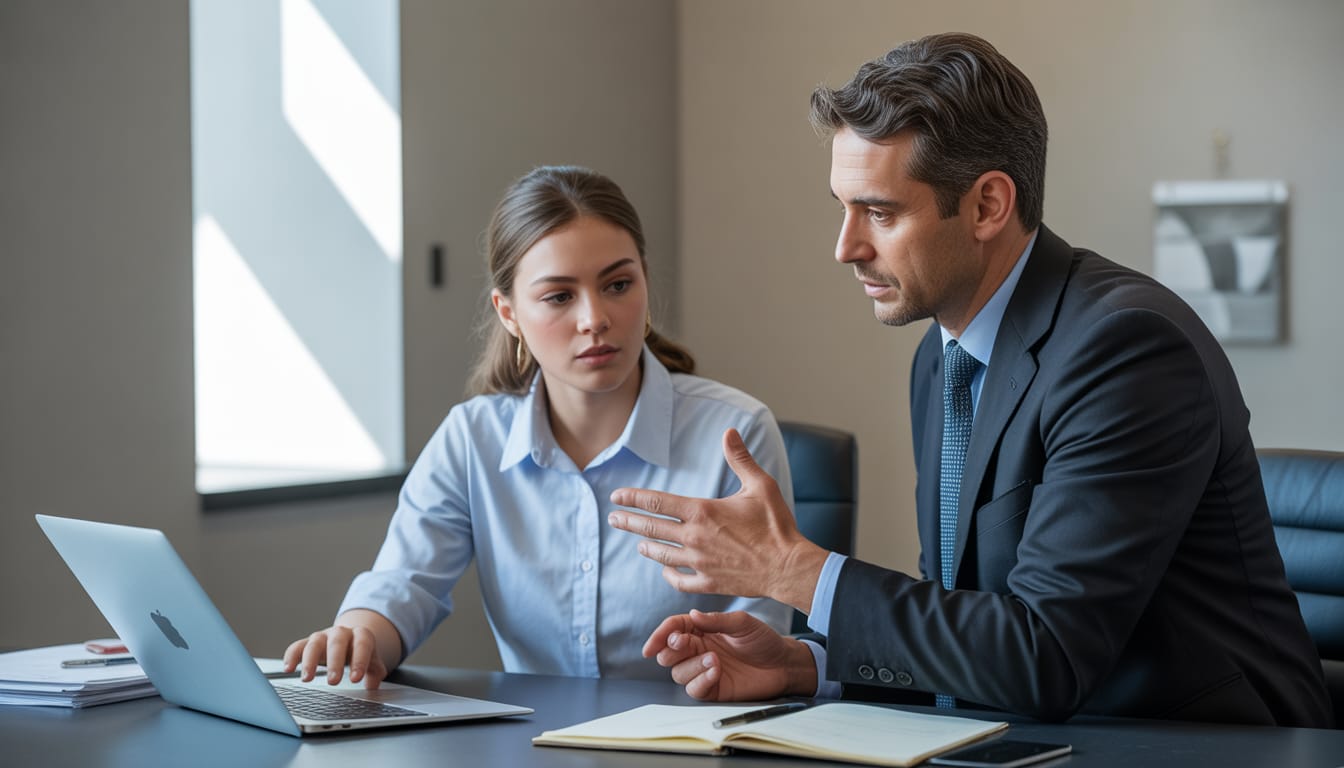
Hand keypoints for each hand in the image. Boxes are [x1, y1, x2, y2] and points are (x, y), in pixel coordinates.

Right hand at [282, 609, 398, 688]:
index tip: (356, 679)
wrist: (350, 638)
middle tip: (333, 681)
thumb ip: (375, 673)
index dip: (359, 661)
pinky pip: (297, 646)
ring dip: (310, 661)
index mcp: (361, 635)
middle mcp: (341, 633)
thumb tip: (373, 686)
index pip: (362, 644)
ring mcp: (323, 637)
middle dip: (334, 662)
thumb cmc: (360, 653)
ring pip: (314, 644)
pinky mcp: (307, 643)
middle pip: (337, 643)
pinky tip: (288, 669)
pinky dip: (291, 656)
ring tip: (307, 679)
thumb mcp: (373, 662)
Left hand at [608, 428, 827, 609]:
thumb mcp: (760, 485)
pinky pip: (679, 580)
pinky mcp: (708, 583)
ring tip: (637, 544)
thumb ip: (740, 458)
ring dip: (646, 547)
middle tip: (613, 518)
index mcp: (702, 511)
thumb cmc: (777, 524)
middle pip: (650, 529)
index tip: (616, 496)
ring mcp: (699, 562)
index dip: (633, 498)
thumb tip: (729, 432)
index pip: (657, 502)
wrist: (789, 566)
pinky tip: (664, 571)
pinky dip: (668, 575)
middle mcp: (694, 537)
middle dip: (628, 521)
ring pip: (661, 555)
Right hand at [643, 610, 816, 700]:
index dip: (660, 636)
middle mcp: (698, 650)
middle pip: (668, 654)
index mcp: (701, 630)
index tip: (651, 646)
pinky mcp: (712, 688)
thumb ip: (716, 620)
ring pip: (678, 673)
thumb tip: (693, 615)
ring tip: (715, 659)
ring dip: (691, 666)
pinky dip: (700, 681)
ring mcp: (703, 670)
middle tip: (684, 644)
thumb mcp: (742, 623)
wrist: (783, 664)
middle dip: (671, 650)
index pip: (673, 630)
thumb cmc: (763, 640)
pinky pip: (694, 689)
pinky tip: (716, 672)